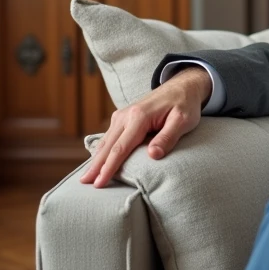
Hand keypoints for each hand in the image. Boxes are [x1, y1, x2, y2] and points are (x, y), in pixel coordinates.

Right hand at [80, 66, 212, 187]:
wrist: (182, 86)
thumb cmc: (185, 104)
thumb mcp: (183, 120)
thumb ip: (168, 137)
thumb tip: (153, 155)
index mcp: (139, 116)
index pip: (121, 147)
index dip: (109, 167)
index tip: (99, 183)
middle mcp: (125, 115)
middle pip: (108, 145)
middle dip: (95, 166)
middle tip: (83, 183)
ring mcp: (122, 115)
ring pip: (106, 141)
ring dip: (96, 159)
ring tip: (86, 177)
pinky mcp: (123, 117)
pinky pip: (110, 136)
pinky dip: (102, 150)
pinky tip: (97, 161)